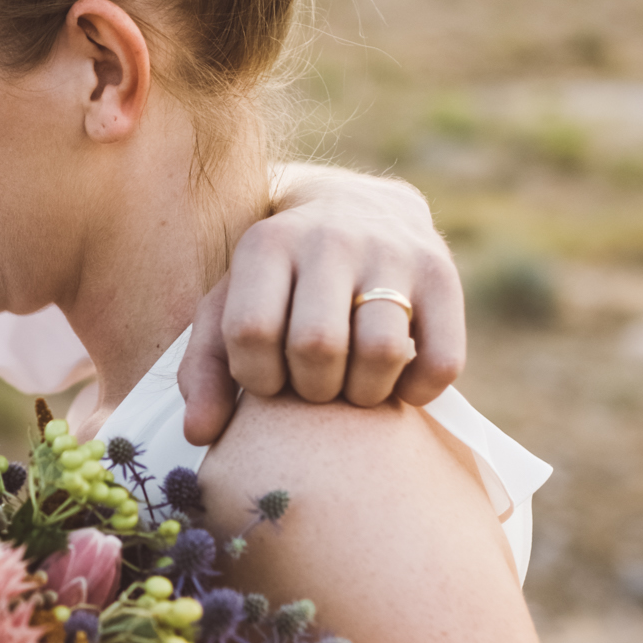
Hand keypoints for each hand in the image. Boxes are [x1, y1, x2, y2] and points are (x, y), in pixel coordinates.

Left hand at [179, 165, 465, 445]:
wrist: (357, 208)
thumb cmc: (280, 282)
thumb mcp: (230, 307)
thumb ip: (204, 370)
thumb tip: (199, 434)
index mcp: (267, 244)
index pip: (252, 332)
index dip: (257, 377)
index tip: (268, 377)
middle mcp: (330, 239)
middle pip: (318, 346)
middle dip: (312, 389)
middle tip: (314, 384)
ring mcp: (392, 252)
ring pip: (382, 352)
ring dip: (364, 394)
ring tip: (352, 385)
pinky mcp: (443, 273)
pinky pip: (441, 361)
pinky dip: (417, 392)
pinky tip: (397, 383)